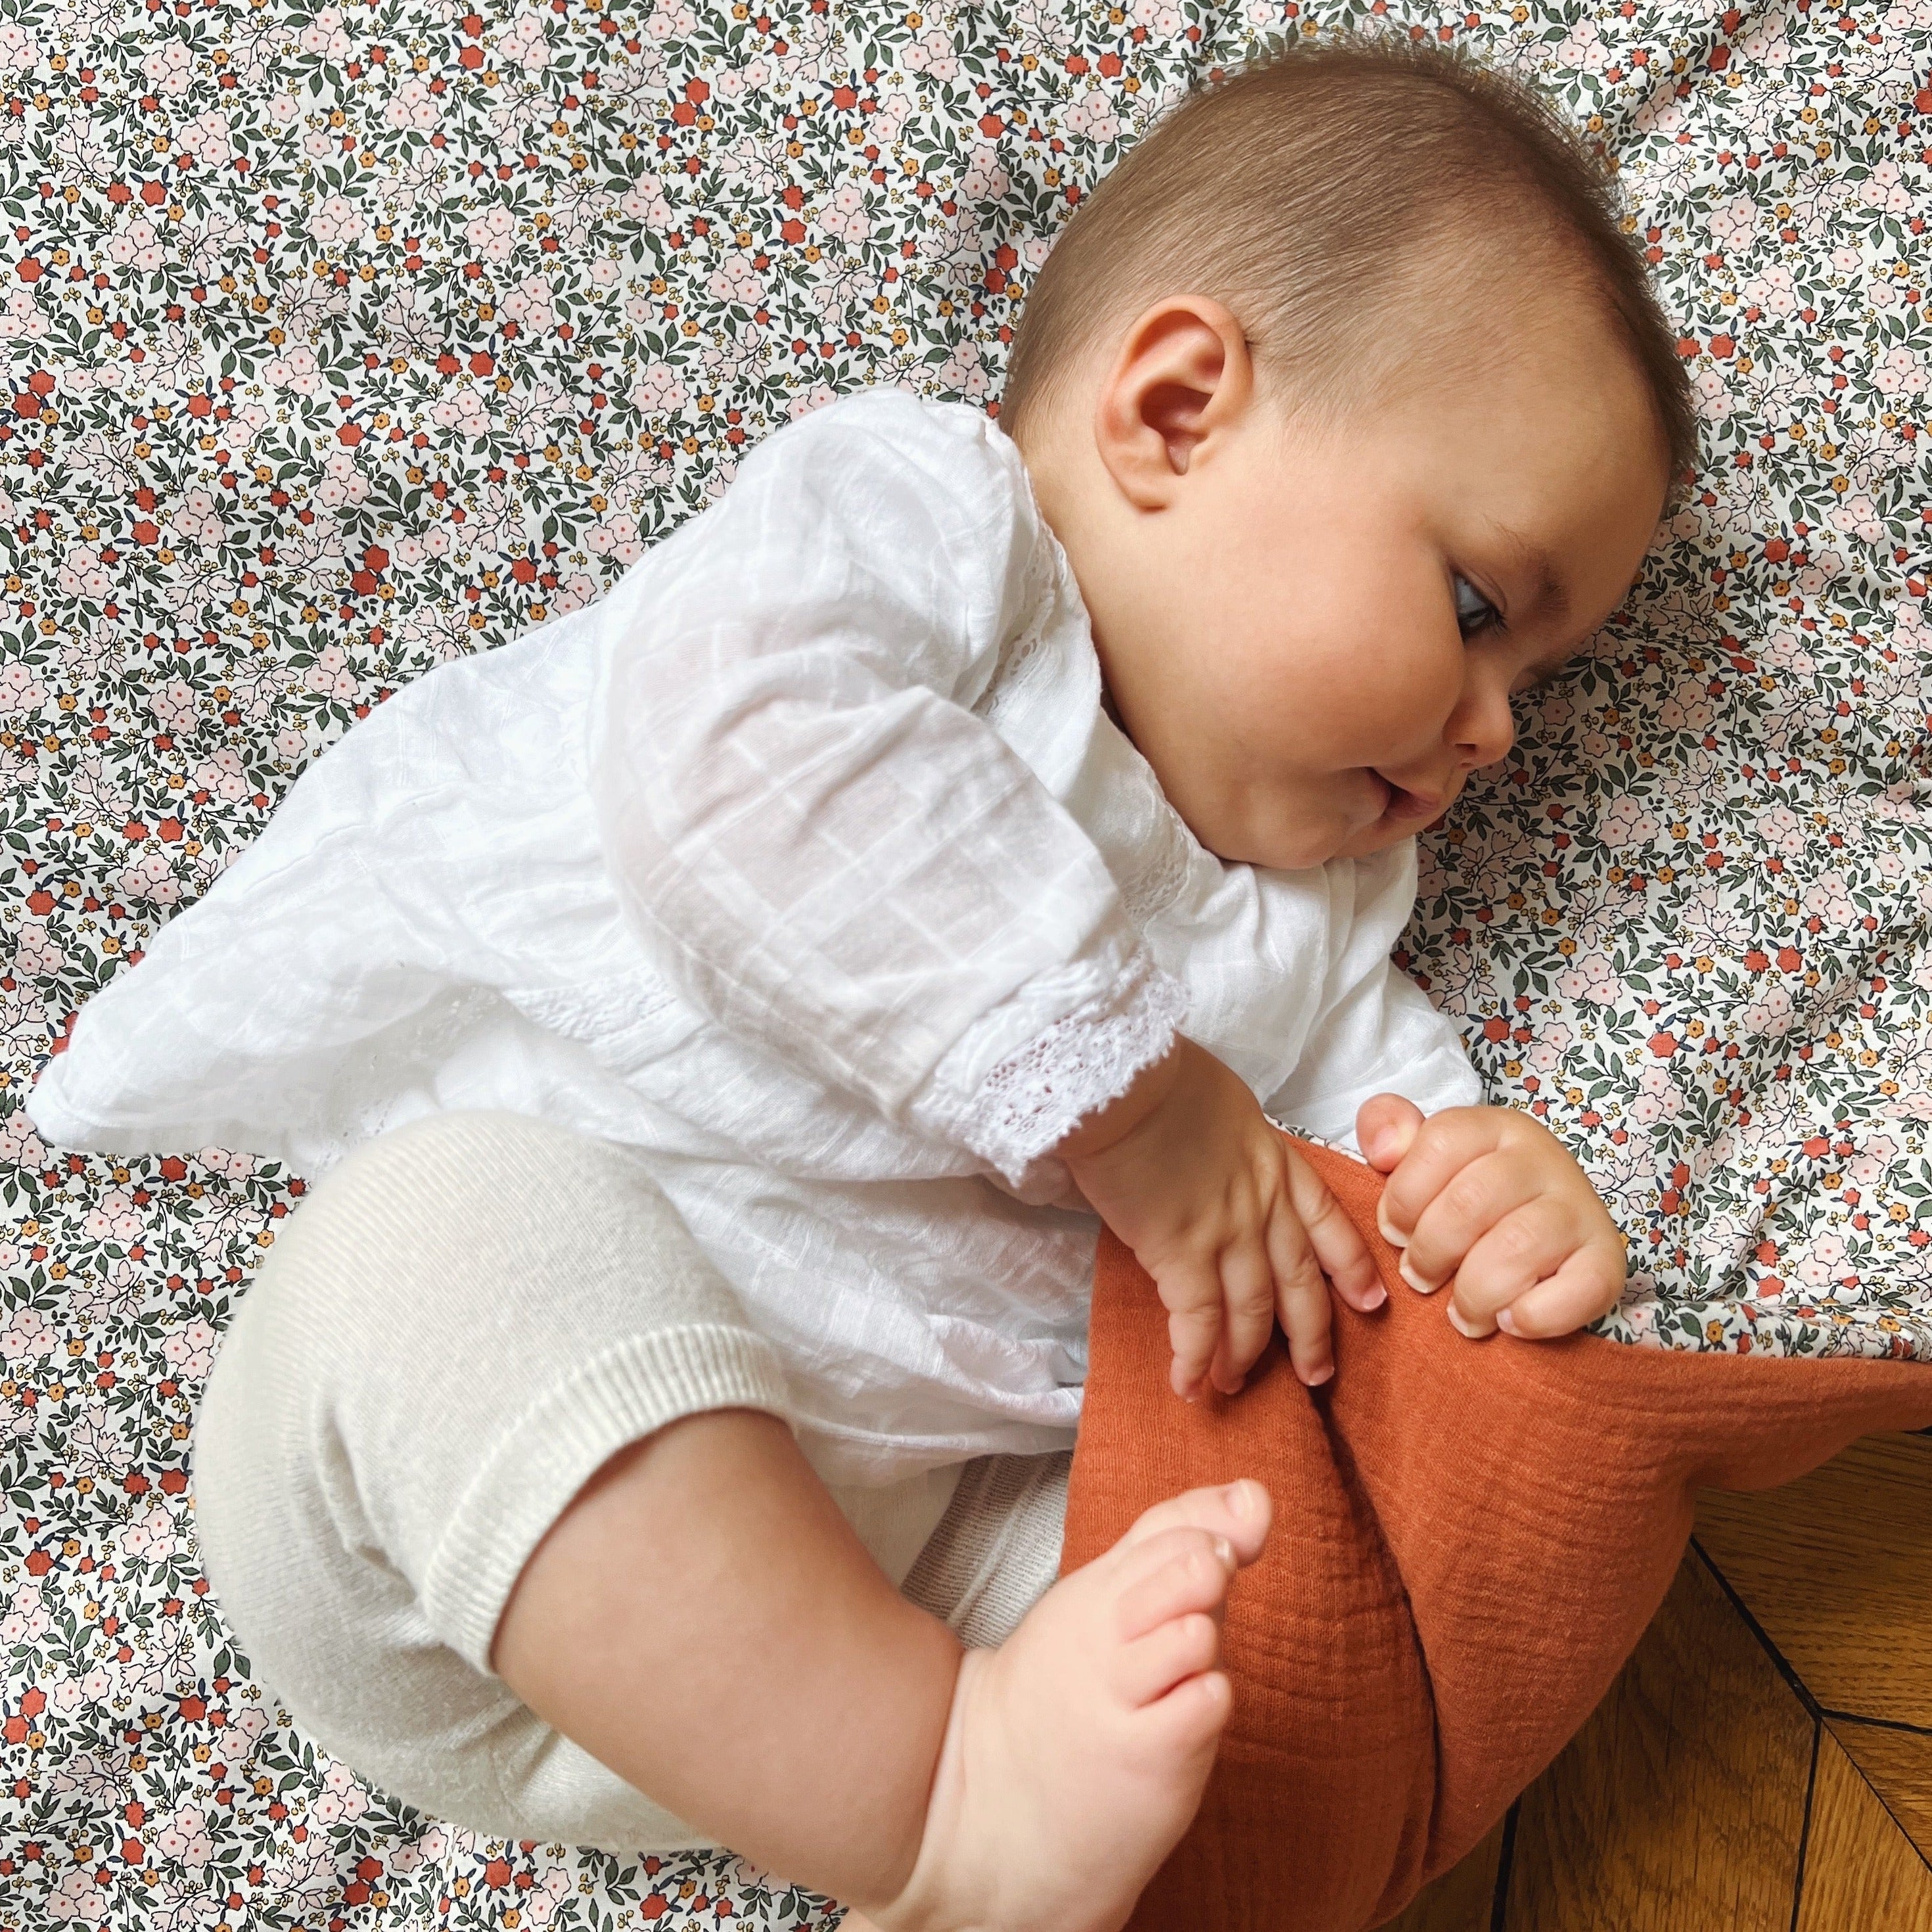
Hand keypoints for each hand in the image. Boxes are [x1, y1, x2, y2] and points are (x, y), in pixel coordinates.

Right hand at [1058, 1038, 1383, 1397]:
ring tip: (1232, 1386)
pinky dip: (1194, 1357)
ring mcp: (1227, 1231)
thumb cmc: (1158, 1081)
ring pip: (1253, 1311)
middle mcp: (1263, 1203)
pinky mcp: (1180, 1251)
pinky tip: (1188, 1384)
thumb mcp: (1223, 1104)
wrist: (1121, 1080)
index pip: (1327, 1223)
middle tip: (1318, 1376)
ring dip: (1244, 1357)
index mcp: (1274, 1162)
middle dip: (1312, 1336)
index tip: (1369, 1302)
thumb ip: (1234, 1145)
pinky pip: (1198, 1320)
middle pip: (1300, 1282)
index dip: (1351, 1267)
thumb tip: (1218, 1165)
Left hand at [1357, 1097, 1626, 1339]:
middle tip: (1421, 1279)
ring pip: (1516, 1247)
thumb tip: (1382, 1149)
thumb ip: (1388, 1130)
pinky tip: (1511, 1322)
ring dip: (1474, 1293)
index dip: (1403, 1198)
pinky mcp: (1607, 1260)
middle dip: (1430, 1252)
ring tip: (1461, 1313)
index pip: (1439, 1143)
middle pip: (1470, 1202)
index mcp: (1494, 1127)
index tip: (1394, 1233)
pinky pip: (1579, 1288)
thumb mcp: (1426, 1156)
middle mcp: (1543, 1158)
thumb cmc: (1470, 1202)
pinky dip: (1535, 1315)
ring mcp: (1580, 1207)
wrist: (1548, 1241)